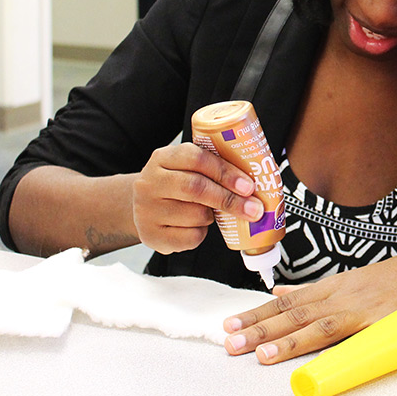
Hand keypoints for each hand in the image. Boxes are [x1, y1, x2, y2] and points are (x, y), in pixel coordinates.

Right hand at [131, 142, 265, 253]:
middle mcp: (149, 182)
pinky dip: (201, 233)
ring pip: (196, 215)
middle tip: (253, 208)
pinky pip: (190, 237)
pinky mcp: (151, 236)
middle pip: (196, 188)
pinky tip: (195, 226)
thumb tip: (256, 182)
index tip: (248, 185)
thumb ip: (213, 168)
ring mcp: (147, 210)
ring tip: (209, 212)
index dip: (226, 172)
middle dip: (229, 199)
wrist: (139, 207)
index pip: (196, 158)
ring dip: (212, 216)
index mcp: (162, 158)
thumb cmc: (175, 185)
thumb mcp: (186, 168)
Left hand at [222, 247, 396, 363]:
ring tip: (255, 352)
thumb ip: (317, 290)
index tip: (230, 325)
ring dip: (284, 339)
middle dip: (259, 328)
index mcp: (334, 288)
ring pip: (315, 326)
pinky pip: (350, 336)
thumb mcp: (353, 280)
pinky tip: (308, 352)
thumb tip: (283, 291)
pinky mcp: (381, 323)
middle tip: (229, 342)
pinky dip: (328, 343)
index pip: (287, 301)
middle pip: (294, 313)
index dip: (258, 314)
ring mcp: (361, 309)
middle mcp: (342, 296)